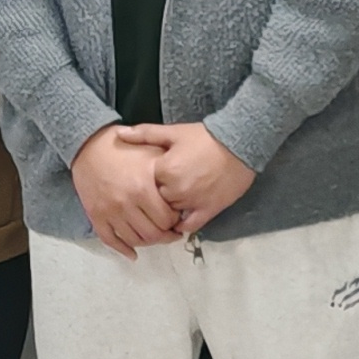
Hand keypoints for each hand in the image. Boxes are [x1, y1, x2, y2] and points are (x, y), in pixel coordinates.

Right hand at [72, 124, 187, 257]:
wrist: (90, 146)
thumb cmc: (125, 149)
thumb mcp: (151, 153)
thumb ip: (168, 173)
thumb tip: (184, 193)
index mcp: (143, 188)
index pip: (167, 220)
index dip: (175, 221)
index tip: (176, 218)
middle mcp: (126, 203)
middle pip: (152, 234)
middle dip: (165, 235)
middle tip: (170, 232)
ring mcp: (110, 212)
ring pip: (134, 240)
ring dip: (147, 243)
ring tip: (154, 237)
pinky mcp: (96, 216)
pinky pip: (110, 240)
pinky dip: (123, 249)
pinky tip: (133, 253)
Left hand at [133, 122, 253, 230]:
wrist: (239, 144)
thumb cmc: (204, 137)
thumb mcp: (173, 132)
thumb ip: (144, 134)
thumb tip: (118, 133)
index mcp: (164, 170)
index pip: (144, 185)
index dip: (146, 183)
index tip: (148, 180)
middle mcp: (176, 190)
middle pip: (156, 201)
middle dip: (157, 198)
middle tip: (160, 193)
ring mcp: (192, 202)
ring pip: (170, 215)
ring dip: (168, 212)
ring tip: (169, 206)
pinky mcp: (208, 210)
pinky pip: (189, 226)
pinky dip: (182, 226)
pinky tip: (180, 221)